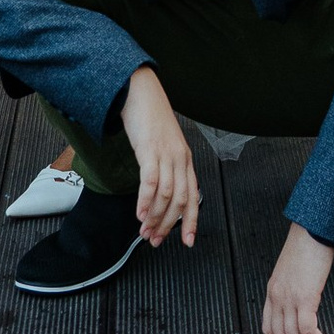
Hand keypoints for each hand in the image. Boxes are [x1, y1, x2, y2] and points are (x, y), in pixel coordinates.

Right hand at [120, 66, 199, 248]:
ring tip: (144, 231)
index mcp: (185, 159)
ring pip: (166, 194)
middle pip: (180, 200)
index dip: (191, 221)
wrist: (140, 91)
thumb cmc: (149, 119)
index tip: (187, 242)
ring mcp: (166, 154)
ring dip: (155, 217)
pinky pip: (151, 180)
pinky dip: (146, 201)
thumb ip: (165, 167)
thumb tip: (159, 193)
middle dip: (167, 225)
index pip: (193, 197)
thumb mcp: (163, 145)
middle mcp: (180, 158)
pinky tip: (140, 213)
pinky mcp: (150, 149)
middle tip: (155, 240)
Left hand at [262, 224, 333, 333]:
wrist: (313, 228)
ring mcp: (289, 298)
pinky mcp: (304, 296)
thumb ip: (292, 290)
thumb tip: (304, 309)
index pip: (269, 331)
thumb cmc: (307, 246)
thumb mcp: (292, 271)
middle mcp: (277, 298)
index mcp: (273, 292)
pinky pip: (307, 331)